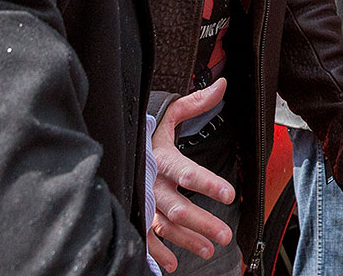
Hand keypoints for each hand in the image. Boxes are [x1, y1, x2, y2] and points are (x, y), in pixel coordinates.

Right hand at [148, 79, 233, 272]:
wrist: (113, 149)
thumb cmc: (146, 135)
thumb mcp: (168, 117)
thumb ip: (195, 104)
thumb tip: (222, 85)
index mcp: (160, 159)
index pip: (187, 172)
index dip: (207, 183)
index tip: (229, 194)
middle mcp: (150, 184)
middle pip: (178, 207)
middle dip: (202, 223)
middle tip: (225, 235)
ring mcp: (142, 202)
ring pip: (166, 226)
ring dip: (188, 240)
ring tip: (210, 249)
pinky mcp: (135, 214)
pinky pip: (145, 238)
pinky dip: (157, 253)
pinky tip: (171, 264)